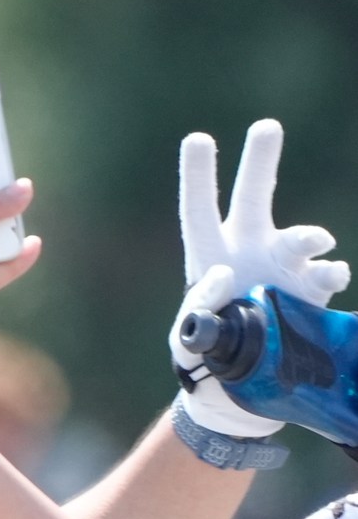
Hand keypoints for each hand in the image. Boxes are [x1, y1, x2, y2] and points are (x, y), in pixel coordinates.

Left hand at [172, 121, 347, 435]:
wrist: (241, 392)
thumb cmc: (205, 362)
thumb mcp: (188, 340)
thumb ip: (198, 309)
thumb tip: (225, 273)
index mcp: (210, 258)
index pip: (199, 213)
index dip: (198, 178)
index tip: (197, 138)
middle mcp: (250, 251)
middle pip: (255, 198)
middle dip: (260, 162)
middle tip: (266, 126)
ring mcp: (285, 269)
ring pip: (301, 237)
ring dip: (307, 236)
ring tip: (315, 241)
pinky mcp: (311, 293)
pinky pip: (327, 275)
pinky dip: (330, 274)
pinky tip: (327, 281)